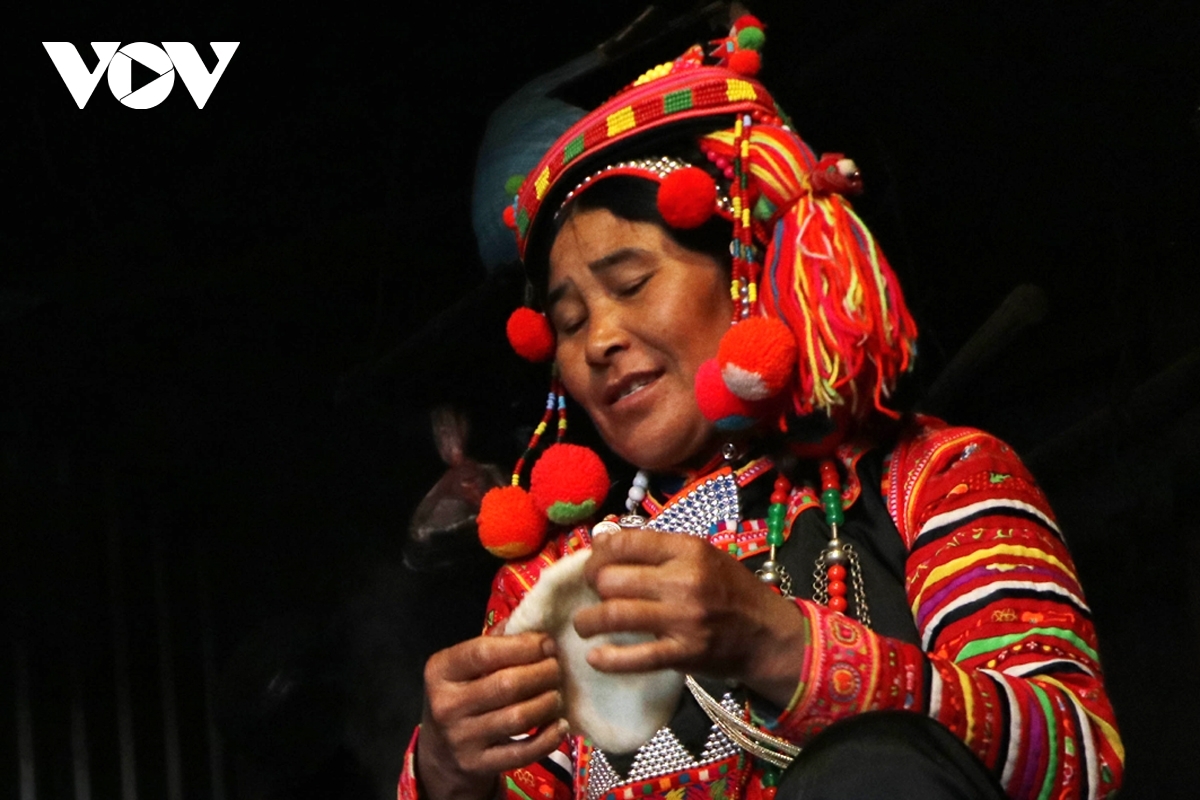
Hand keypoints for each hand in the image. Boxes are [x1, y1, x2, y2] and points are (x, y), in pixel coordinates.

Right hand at [417, 630, 567, 799]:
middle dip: (542, 673)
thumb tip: (533, 616)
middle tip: (558, 669)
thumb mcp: (464, 666)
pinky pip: (522, 752)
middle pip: (506, 685)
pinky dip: (548, 738)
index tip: (548, 644)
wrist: (441, 753)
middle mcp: (446, 705)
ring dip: (547, 703)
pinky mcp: (478, 765)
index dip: (523, 646)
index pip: (484, 651)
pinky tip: (560, 725)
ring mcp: (461, 738)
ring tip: (558, 693)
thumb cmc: (460, 695)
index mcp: (441, 671)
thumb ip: (494, 641)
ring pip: (518, 717)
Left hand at [573, 527, 808, 705]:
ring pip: (615, 615)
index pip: (626, 543)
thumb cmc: (731, 590)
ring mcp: (683, 619)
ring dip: (588, 621)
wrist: (767, 634)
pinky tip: (595, 657)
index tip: (595, 564)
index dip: (598, 553)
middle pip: (612, 579)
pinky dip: (608, 659)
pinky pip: (635, 657)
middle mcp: (684, 580)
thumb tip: (602, 542)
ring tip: (584, 625)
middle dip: (592, 586)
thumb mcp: (702, 555)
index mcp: (688, 549)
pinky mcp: (684, 653)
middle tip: (592, 594)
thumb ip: (656, 549)